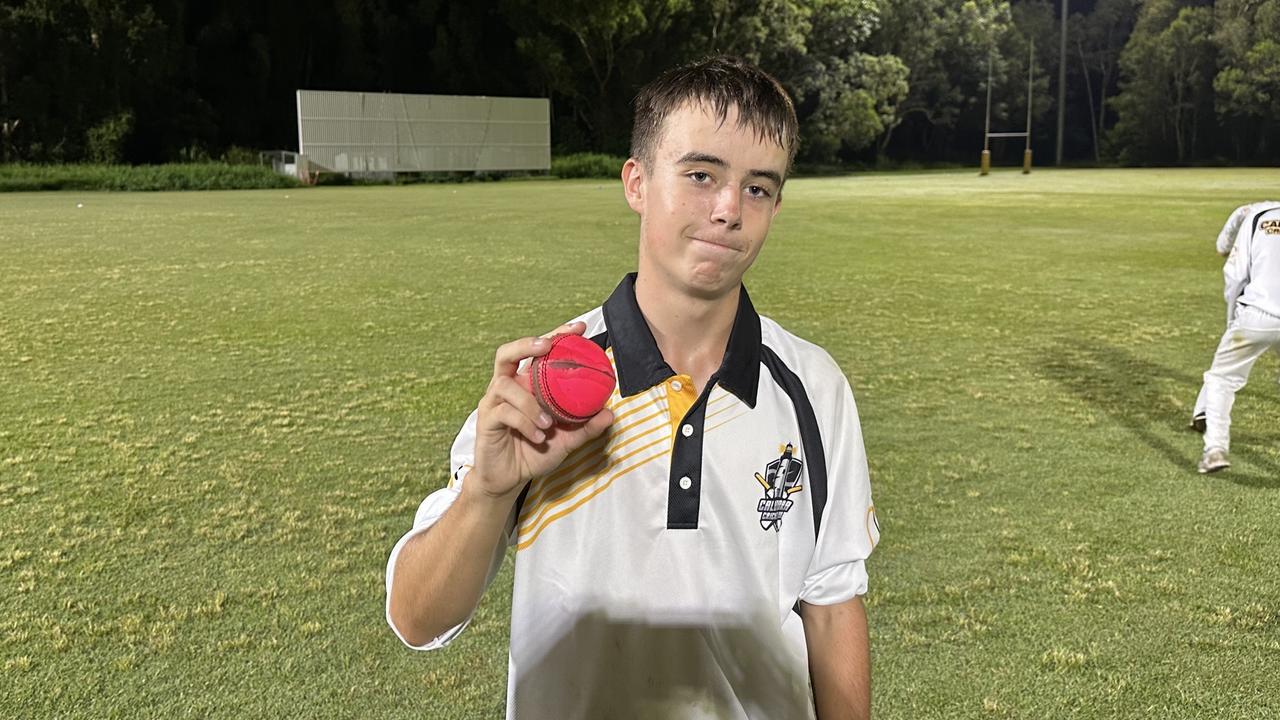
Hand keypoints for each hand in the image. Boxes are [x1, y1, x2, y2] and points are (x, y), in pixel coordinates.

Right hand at [468, 321, 613, 499]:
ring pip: (506, 385)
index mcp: (526, 385)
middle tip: (547, 346)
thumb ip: (586, 426)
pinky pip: (503, 412)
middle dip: (526, 344)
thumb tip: (610, 413)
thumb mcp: (567, 441)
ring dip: (530, 402)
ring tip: (548, 423)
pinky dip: (524, 422)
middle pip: (507, 353)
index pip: (537, 352)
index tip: (579, 328)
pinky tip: (538, 435)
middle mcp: (508, 387)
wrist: (510, 480)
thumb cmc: (534, 453)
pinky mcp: (486, 421)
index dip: (556, 335)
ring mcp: (494, 403)